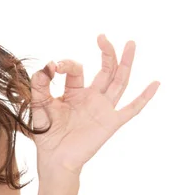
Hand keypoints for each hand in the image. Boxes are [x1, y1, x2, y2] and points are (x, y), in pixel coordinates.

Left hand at [29, 34, 159, 176]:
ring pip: (119, 81)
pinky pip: (131, 109)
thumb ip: (40, 84)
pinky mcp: (111, 122)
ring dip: (125, 63)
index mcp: (74, 92)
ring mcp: (103, 109)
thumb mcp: (39, 104)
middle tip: (102, 37)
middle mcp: (91, 97)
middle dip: (106, 52)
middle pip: (105, 70)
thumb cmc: (46, 133)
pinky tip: (155, 83)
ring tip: (130, 43)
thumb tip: (48, 64)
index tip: (54, 66)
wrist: (54, 158)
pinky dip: (144, 97)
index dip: (65, 64)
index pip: (75, 69)